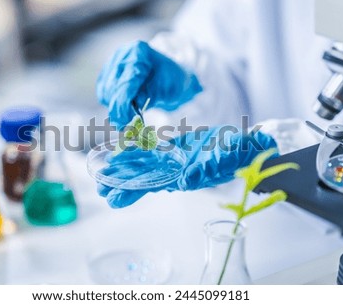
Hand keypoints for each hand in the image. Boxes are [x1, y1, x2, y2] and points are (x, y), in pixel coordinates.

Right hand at [96, 40, 202, 128]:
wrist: (169, 74)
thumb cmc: (171, 81)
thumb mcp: (167, 89)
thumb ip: (148, 97)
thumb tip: (131, 110)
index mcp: (139, 53)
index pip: (125, 83)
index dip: (123, 105)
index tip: (127, 122)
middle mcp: (122, 55)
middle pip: (112, 89)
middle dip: (119, 111)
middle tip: (129, 128)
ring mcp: (112, 63)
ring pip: (105, 93)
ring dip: (115, 109)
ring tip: (129, 119)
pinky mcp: (106, 74)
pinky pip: (103, 94)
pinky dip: (112, 104)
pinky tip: (124, 109)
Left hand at [97, 127, 277, 207]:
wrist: (243, 146)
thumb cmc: (238, 154)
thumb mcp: (226, 159)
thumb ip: (206, 170)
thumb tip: (184, 182)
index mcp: (184, 178)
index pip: (153, 186)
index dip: (132, 190)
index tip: (112, 195)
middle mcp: (175, 173)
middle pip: (143, 179)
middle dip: (121, 183)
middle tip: (98, 187)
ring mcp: (174, 161)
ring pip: (145, 165)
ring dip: (125, 167)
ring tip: (104, 169)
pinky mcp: (175, 149)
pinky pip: (153, 151)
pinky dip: (137, 150)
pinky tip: (121, 150)